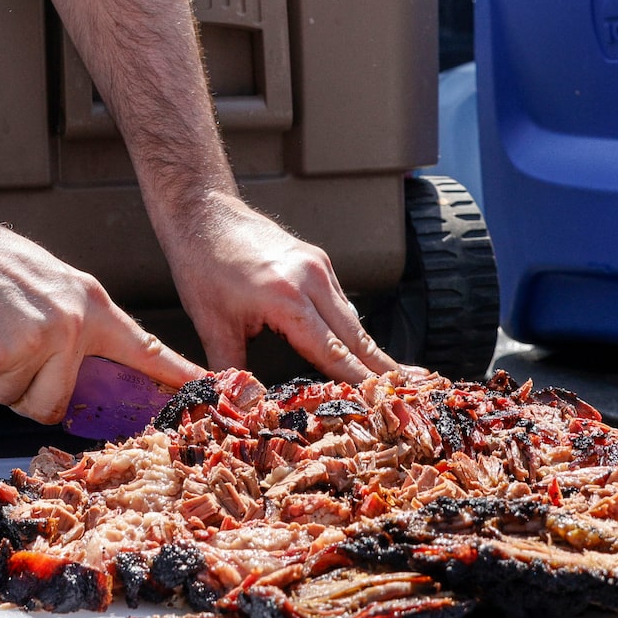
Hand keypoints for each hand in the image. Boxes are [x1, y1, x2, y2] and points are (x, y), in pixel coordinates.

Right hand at [0, 214, 202, 426]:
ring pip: (13, 400)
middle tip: (0, 352)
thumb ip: (73, 326)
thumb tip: (79, 377)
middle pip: (56, 403)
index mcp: (89, 305)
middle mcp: (70, 324)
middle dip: (23, 391)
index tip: (208, 393)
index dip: (176, 378)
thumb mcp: (50, 284)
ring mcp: (34, 341)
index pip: (145, 349)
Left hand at [165, 195, 396, 382]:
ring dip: (373, 351)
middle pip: (357, 337)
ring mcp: (318, 266)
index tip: (383, 405)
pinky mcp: (317, 259)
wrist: (203, 211)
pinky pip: (342, 302)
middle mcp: (312, 280)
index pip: (333, 352)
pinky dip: (354, 329)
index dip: (360, 383)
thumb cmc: (202, 264)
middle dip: (384, 370)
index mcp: (287, 298)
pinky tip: (365, 350)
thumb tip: (238, 406)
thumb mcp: (211, 323)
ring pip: (353, 319)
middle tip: (415, 396)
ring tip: (398, 380)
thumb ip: (230, 368)